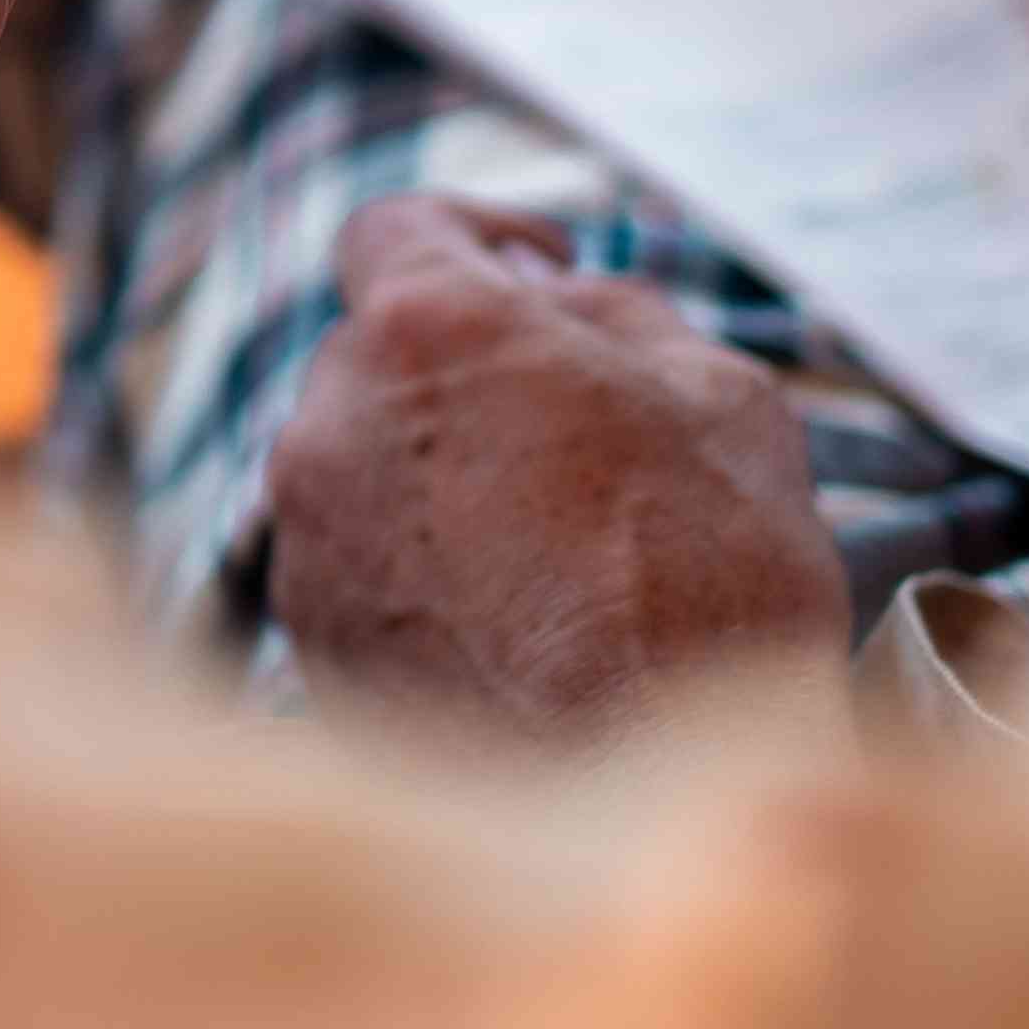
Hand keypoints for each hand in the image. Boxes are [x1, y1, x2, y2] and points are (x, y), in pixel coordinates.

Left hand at [266, 195, 848, 738]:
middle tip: (572, 429)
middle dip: (463, 372)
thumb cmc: (709, 589)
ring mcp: (306, 539)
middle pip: (378, 353)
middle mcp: (334, 420)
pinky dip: (416, 571)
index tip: (537, 276)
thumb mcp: (722, 399)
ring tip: (553, 551)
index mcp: (428, 330)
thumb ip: (616, 314)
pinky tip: (510, 625)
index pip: (395, 227)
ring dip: (437, 477)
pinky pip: (352, 565)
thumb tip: (552, 296)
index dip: (473, 236)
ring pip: (361, 463)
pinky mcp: (306, 643)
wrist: (650, 801)